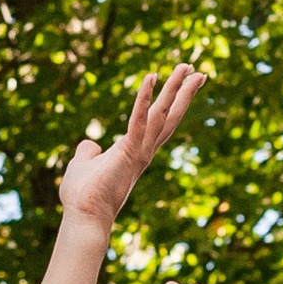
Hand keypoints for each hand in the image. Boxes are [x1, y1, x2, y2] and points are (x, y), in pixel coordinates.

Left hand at [57, 63, 206, 235]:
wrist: (83, 216)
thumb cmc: (83, 195)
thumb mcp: (84, 165)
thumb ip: (88, 152)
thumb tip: (89, 145)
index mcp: (135, 152)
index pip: (159, 123)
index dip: (171, 103)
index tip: (182, 85)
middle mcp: (143, 150)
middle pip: (170, 116)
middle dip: (184, 93)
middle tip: (199, 71)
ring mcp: (139, 151)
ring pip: (163, 114)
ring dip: (175, 88)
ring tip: (187, 67)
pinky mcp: (129, 150)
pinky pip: (139, 119)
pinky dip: (144, 97)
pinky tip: (151, 77)